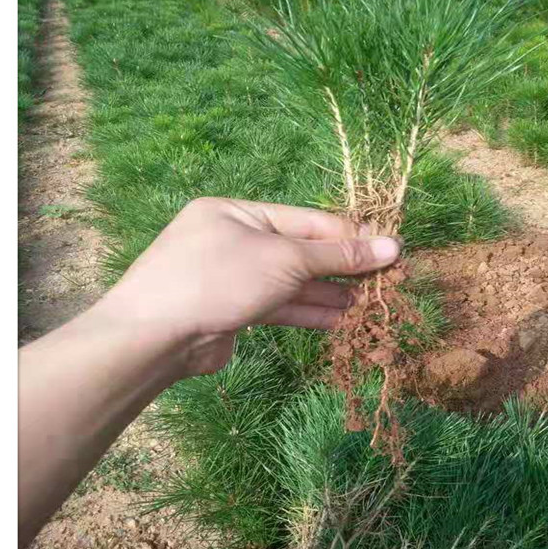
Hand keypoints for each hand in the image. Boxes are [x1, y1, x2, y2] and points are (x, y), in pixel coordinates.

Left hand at [96, 198, 400, 374]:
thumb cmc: (219, 278)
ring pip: (290, 282)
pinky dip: (307, 311)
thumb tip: (392, 246)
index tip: (389, 248)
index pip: (307, 219)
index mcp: (238, 212)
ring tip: (368, 304)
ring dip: (328, 292)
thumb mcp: (284, 259)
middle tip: (384, 280)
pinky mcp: (231, 310)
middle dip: (340, 267)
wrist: (155, 336)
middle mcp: (234, 240)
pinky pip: (277, 305)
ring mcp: (231, 277)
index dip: (350, 234)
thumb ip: (337, 255)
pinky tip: (339, 319)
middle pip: (299, 250)